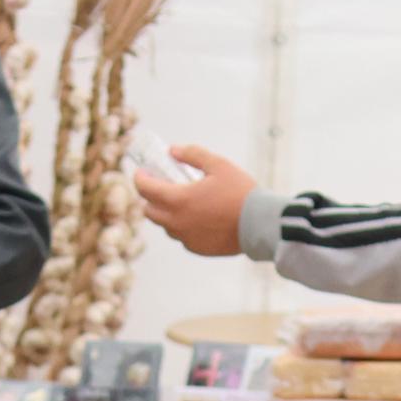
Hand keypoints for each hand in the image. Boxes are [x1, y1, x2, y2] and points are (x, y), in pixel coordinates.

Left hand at [130, 144, 252, 256]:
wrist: (260, 224)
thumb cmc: (240, 192)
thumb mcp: (218, 165)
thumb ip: (192, 154)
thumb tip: (172, 151)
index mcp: (178, 200)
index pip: (145, 189)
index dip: (140, 178)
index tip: (142, 172)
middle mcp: (177, 222)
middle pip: (149, 211)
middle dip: (151, 197)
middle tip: (162, 186)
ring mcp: (186, 238)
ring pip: (165, 225)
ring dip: (167, 212)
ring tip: (184, 201)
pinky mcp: (197, 248)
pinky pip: (182, 236)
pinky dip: (183, 226)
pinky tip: (198, 216)